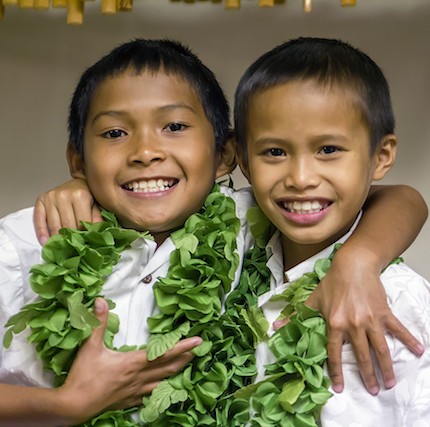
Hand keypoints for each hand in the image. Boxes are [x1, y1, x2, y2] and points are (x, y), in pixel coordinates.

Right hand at [33, 178, 101, 244]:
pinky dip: (41, 232)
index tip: (84, 243)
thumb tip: (97, 233)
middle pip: (66, 225)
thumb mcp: (97, 205)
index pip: (81, 223)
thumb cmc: (89, 194)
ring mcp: (51, 197)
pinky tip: (45, 242)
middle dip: (71, 238)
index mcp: (80, 196)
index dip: (83, 235)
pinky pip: (39, 220)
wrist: (79, 182)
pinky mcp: (41, 200)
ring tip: (61, 248)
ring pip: (54, 225)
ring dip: (57, 238)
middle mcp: (64, 196)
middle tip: (73, 248)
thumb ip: (97, 218)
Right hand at [57, 298, 201, 424]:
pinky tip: (162, 387)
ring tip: (186, 366)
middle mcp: (139, 377)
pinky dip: (160, 388)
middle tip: (198, 351)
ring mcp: (135, 391)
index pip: (164, 353)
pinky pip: (149, 394)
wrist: (73, 406)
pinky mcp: (128, 401)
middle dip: (185, 358)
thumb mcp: (90, 346)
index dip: (183, 346)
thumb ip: (98, 323)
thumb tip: (100, 300)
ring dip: (176, 373)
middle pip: (168, 367)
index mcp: (133, 362)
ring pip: (162, 381)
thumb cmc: (83, 375)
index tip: (198, 341)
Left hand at [304, 250, 423, 394]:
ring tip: (390, 383)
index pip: (334, 353)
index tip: (338, 388)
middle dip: (367, 376)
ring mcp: (370, 320)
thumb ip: (296, 316)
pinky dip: (409, 340)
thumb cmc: (332, 283)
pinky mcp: (383, 313)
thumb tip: (277, 326)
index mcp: (334, 323)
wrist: (353, 265)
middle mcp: (353, 324)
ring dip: (386, 368)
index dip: (336, 371)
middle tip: (373, 392)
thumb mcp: (312, 300)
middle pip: (362, 356)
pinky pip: (398, 329)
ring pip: (380, 349)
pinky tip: (419, 351)